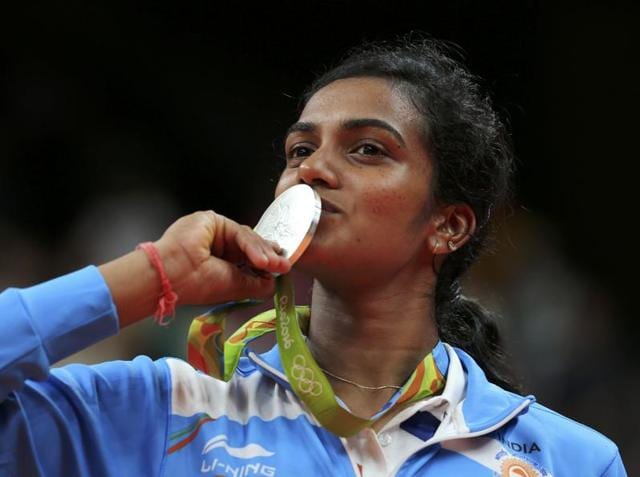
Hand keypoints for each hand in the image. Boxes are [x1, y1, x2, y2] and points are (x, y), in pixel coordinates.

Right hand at [100, 210, 290, 327]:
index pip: (249, 259)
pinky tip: (261, 259)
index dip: (267, 262)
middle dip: (270, 257)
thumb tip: (276, 281)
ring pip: (248, 238)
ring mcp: (215, 233)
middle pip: (251, 246)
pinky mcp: (212, 221)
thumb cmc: (196, 285)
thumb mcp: (236, 287)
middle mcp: (219, 247)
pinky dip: (252, 246)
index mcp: (221, 264)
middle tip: (284, 265)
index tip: (283, 268)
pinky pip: (239, 232)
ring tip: (274, 265)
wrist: (173, 275)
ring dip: (264, 253)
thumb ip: (258, 284)